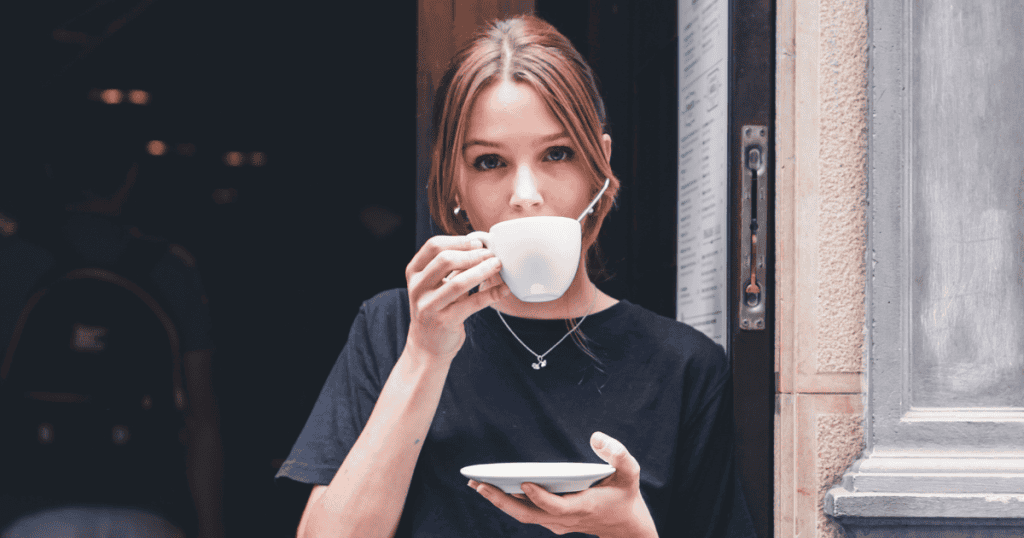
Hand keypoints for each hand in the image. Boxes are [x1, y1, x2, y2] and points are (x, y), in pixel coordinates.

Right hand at [404, 235, 510, 362]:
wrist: (427, 344)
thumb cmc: (435, 308)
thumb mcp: (434, 284)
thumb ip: (449, 266)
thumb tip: (479, 246)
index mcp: (414, 272)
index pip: (433, 246)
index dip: (458, 241)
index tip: (477, 242)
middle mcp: (418, 287)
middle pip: (445, 260)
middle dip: (473, 254)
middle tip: (491, 254)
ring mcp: (429, 306)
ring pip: (459, 283)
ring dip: (483, 271)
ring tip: (497, 265)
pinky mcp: (444, 321)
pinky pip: (472, 304)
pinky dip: (491, 294)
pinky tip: (503, 289)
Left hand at [469, 432, 658, 537]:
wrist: (626, 527)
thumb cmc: (625, 494)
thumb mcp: (630, 473)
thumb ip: (619, 454)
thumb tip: (596, 437)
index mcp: (583, 508)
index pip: (556, 506)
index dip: (540, 497)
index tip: (525, 482)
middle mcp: (565, 519)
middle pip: (528, 514)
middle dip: (502, 500)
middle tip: (479, 483)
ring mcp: (557, 523)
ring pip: (524, 516)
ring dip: (499, 501)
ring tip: (476, 483)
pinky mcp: (551, 520)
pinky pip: (526, 513)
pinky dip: (508, 501)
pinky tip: (493, 486)